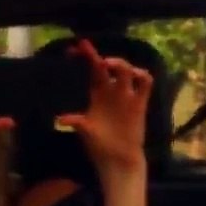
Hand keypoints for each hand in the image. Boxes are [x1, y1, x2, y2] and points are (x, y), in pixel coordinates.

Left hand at [56, 39, 151, 175]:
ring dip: (120, 64)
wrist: (119, 159)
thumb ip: (78, 122)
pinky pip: (145, 84)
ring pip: (127, 71)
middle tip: (89, 50)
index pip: (93, 72)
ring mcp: (127, 96)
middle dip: (100, 57)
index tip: (77, 47)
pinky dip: (142, 76)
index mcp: (97, 96)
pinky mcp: (141, 103)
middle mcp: (112, 92)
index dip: (87, 58)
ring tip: (110, 64)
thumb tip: (60, 119)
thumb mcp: (86, 132)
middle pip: (109, 67)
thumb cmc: (100, 145)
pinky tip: (135, 75)